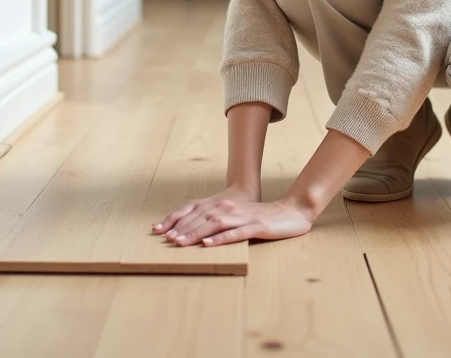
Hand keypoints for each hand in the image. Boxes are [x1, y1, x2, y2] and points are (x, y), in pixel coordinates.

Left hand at [151, 187, 315, 246]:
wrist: (292, 211)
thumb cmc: (263, 217)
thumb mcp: (237, 216)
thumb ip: (218, 221)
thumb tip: (196, 232)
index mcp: (223, 206)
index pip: (194, 211)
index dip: (175, 219)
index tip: (158, 230)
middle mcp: (229, 208)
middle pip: (201, 218)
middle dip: (181, 228)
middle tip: (165, 240)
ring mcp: (242, 217)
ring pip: (214, 225)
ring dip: (195, 233)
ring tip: (180, 243)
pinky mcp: (255, 226)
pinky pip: (235, 233)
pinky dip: (220, 239)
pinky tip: (209, 245)